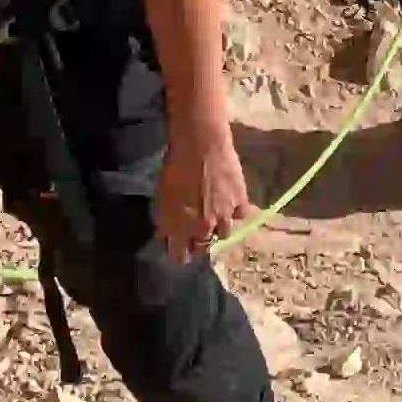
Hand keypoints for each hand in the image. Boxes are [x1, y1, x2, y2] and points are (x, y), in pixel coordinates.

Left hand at [155, 117, 250, 261]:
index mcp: (178, 228)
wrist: (201, 145)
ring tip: (216, 215)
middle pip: (203, 249)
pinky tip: (230, 200)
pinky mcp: (240, 203)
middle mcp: (202, 229)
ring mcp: (223, 217)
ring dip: (218, 227)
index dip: (179, 252)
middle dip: (199, 242)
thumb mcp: (162, 197)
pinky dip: (235, 210)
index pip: (179, 257)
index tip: (179, 246)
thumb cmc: (174, 167)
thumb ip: (166, 220)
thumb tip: (167, 235)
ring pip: (224, 234)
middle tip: (197, 231)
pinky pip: (239, 215)